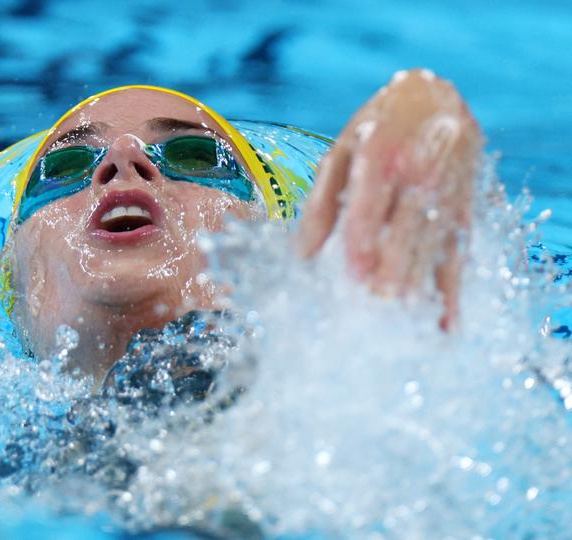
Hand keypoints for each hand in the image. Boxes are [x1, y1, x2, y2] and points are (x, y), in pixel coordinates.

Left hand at [297, 69, 482, 327]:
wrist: (436, 97)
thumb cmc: (376, 128)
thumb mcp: (340, 151)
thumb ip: (320, 203)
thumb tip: (300, 257)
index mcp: (380, 155)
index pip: (370, 203)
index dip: (363, 239)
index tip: (355, 275)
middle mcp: (418, 173)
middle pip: (407, 229)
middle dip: (395, 269)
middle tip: (379, 305)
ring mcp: (447, 192)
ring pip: (435, 246)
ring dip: (422, 285)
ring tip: (406, 322)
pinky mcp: (464, 211)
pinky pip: (459, 255)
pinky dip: (453, 293)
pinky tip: (446, 325)